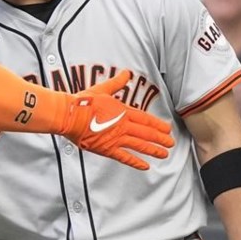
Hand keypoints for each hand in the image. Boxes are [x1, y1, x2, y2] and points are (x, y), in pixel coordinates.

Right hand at [59, 70, 174, 169]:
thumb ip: (117, 83)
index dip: (158, 125)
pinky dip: (136, 162)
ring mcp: (116, 138)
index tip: (167, 129)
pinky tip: (145, 166)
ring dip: (153, 150)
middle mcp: (123, 126)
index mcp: (122, 111)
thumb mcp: (102, 89)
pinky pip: (124, 157)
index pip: (146, 119)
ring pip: (140, 146)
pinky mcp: (106, 149)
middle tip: (171, 143)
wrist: (69, 115)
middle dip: (160, 139)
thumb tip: (126, 73)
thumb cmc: (83, 102)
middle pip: (146, 133)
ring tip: (164, 154)